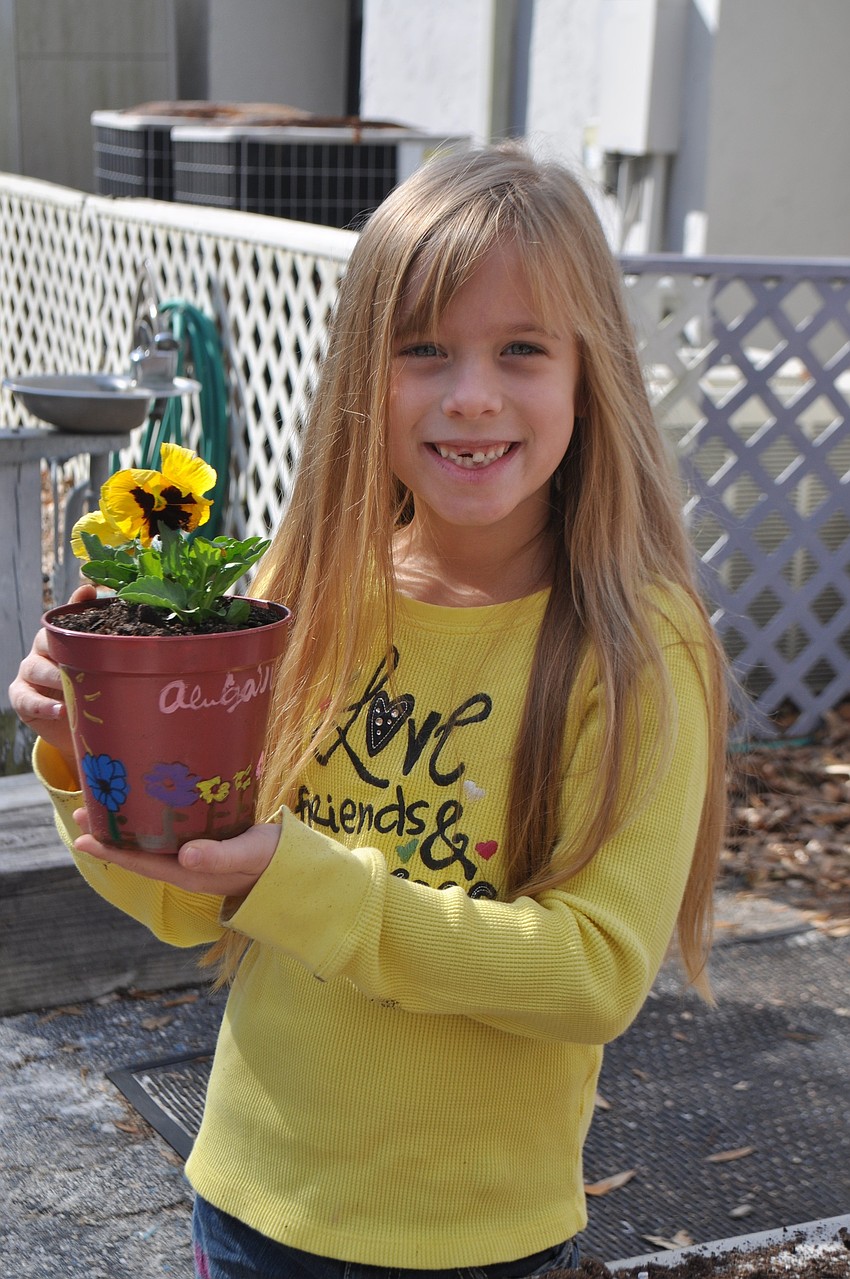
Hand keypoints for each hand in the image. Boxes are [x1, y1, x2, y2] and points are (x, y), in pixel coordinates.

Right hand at [8, 583, 96, 772]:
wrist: (75, 728)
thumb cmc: (90, 693)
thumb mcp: (104, 672)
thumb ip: (111, 647)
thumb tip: (124, 612)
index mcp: (62, 639)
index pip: (67, 619)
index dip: (76, 604)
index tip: (89, 591)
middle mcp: (43, 650)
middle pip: (47, 639)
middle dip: (65, 648)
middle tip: (88, 659)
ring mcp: (29, 672)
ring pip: (37, 668)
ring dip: (55, 677)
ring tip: (73, 689)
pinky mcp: (21, 697)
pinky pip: (28, 699)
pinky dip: (44, 705)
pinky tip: (60, 710)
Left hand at [73, 806, 280, 897]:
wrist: (295, 866)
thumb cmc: (273, 860)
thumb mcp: (249, 853)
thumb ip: (219, 857)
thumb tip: (185, 856)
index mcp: (191, 874)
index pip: (142, 863)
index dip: (112, 850)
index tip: (83, 837)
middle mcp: (187, 868)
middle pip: (139, 853)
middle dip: (110, 835)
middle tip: (83, 811)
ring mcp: (195, 858)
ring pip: (151, 844)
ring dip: (127, 827)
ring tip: (104, 806)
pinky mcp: (206, 844)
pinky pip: (169, 836)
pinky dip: (151, 822)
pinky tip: (146, 806)